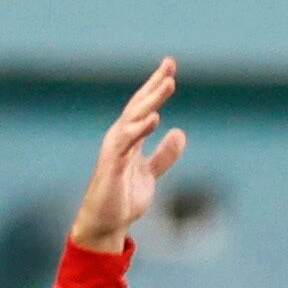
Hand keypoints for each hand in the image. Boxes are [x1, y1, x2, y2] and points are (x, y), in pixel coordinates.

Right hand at [72, 60, 182, 251]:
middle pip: (139, 105)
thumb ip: (165, 155)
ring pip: (134, 118)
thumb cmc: (124, 198)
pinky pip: (126, 143)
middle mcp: (120, 138)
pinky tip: (154, 118)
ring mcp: (115, 149)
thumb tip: (179, 132)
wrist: (107, 223)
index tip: (170, 67)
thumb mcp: (151, 174)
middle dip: (155, 84)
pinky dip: (138, 129)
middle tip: (170, 64)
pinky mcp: (113, 164)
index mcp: (130, 138)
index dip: (156, 87)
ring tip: (168, 84)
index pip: (145, 107)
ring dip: (151, 100)